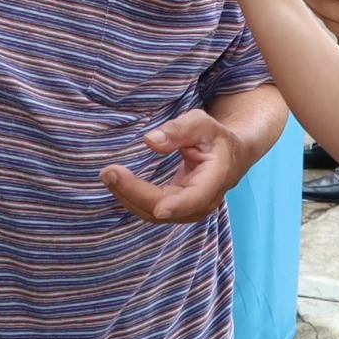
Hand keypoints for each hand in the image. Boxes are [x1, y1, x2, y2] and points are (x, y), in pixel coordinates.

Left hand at [100, 108, 246, 223]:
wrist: (230, 155)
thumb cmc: (215, 137)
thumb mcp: (201, 124)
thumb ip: (178, 130)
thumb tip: (150, 140)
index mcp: (212, 182)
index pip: (190, 200)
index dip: (172, 205)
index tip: (155, 205)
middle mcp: (200, 203)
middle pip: (162, 208)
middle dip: (133, 193)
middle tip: (108, 172)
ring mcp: (187, 210)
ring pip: (153, 214)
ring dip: (128, 197)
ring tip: (108, 176)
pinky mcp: (176, 209)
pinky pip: (151, 210)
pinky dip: (133, 198)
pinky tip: (118, 184)